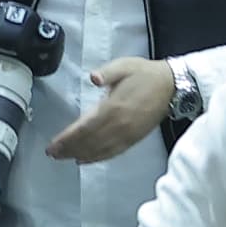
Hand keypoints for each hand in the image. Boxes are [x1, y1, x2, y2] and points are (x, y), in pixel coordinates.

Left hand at [49, 54, 178, 163]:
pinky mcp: (136, 138)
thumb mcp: (124, 66)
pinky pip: (115, 151)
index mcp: (114, 107)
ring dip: (81, 155)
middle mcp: (120, 124)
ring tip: (64, 158)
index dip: (67, 138)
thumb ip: (107, 72)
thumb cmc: (145, 74)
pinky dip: (99, 158)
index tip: (52, 145)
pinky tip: (87, 160)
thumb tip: (93, 78)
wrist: (173, 85)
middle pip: (89, 142)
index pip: (84, 128)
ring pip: (101, 149)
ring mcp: (129, 133)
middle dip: (69, 149)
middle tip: (52, 154)